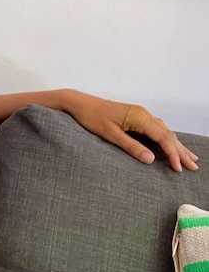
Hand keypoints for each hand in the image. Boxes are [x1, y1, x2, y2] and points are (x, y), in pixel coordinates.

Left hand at [65, 90, 198, 171]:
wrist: (79, 103)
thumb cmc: (91, 117)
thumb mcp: (110, 134)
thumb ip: (131, 146)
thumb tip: (151, 159)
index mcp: (140, 117)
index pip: (163, 138)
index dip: (173, 154)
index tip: (179, 168)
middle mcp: (143, 114)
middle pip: (168, 134)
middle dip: (181, 151)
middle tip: (193, 166)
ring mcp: (140, 114)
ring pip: (164, 131)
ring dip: (176, 145)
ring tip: (188, 157)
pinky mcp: (135, 116)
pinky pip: (156, 128)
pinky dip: (165, 138)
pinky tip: (170, 144)